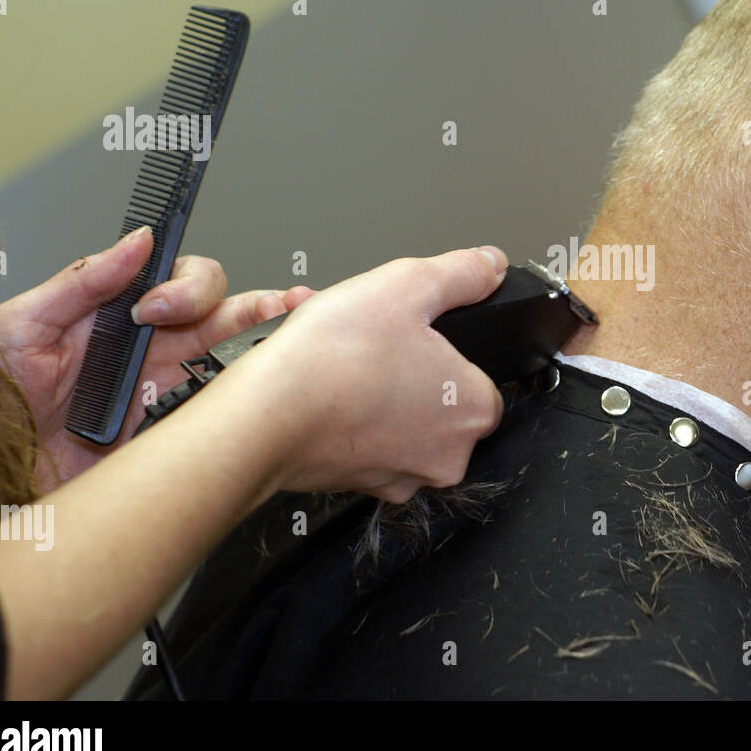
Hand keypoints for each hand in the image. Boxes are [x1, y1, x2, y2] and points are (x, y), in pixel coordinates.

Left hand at [0, 226, 315, 492]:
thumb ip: (83, 280)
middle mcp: (157, 353)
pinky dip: (253, 403)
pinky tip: (269, 391)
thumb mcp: (24, 325)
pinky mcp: (176, 437)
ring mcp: (171, 394)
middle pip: (228, 317)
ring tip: (290, 334)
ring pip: (238, 362)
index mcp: (124, 319)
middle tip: (277, 306)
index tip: (159, 309)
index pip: (182, 282)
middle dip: (263, 304)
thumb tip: (139, 240)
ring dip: (271, 344)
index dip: (190, 286)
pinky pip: (225, 418)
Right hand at [213, 246, 508, 502]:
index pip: (480, 374)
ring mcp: (401, 477)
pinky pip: (365, 441)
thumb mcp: (405, 286)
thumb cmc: (330, 362)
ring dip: (376, 389)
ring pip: (399, 419)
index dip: (444, 346)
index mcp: (473, 410)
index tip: (413, 335)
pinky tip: (326, 389)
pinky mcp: (358, 485)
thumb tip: (489, 265)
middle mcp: (446, 455)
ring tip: (344, 360)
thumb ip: (460, 274)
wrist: (261, 417)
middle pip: (439, 397)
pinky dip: (349, 417)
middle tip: (372, 342)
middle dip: (407, 366)